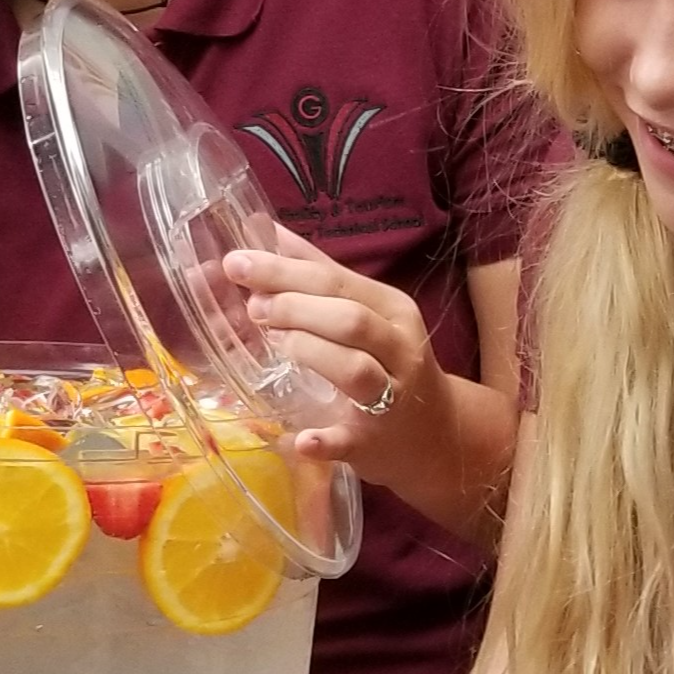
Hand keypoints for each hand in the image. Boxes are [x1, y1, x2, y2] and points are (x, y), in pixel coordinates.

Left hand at [224, 228, 508, 530]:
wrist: (435, 433)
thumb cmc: (389, 364)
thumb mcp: (367, 313)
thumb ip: (322, 275)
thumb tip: (267, 230)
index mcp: (391, 310)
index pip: (336, 282)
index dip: (285, 271)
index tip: (238, 263)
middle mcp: (398, 349)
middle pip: (350, 319)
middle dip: (296, 309)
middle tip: (254, 307)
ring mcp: (391, 398)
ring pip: (355, 369)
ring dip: (311, 353)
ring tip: (275, 344)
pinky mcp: (375, 443)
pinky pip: (350, 441)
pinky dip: (325, 440)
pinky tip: (302, 439)